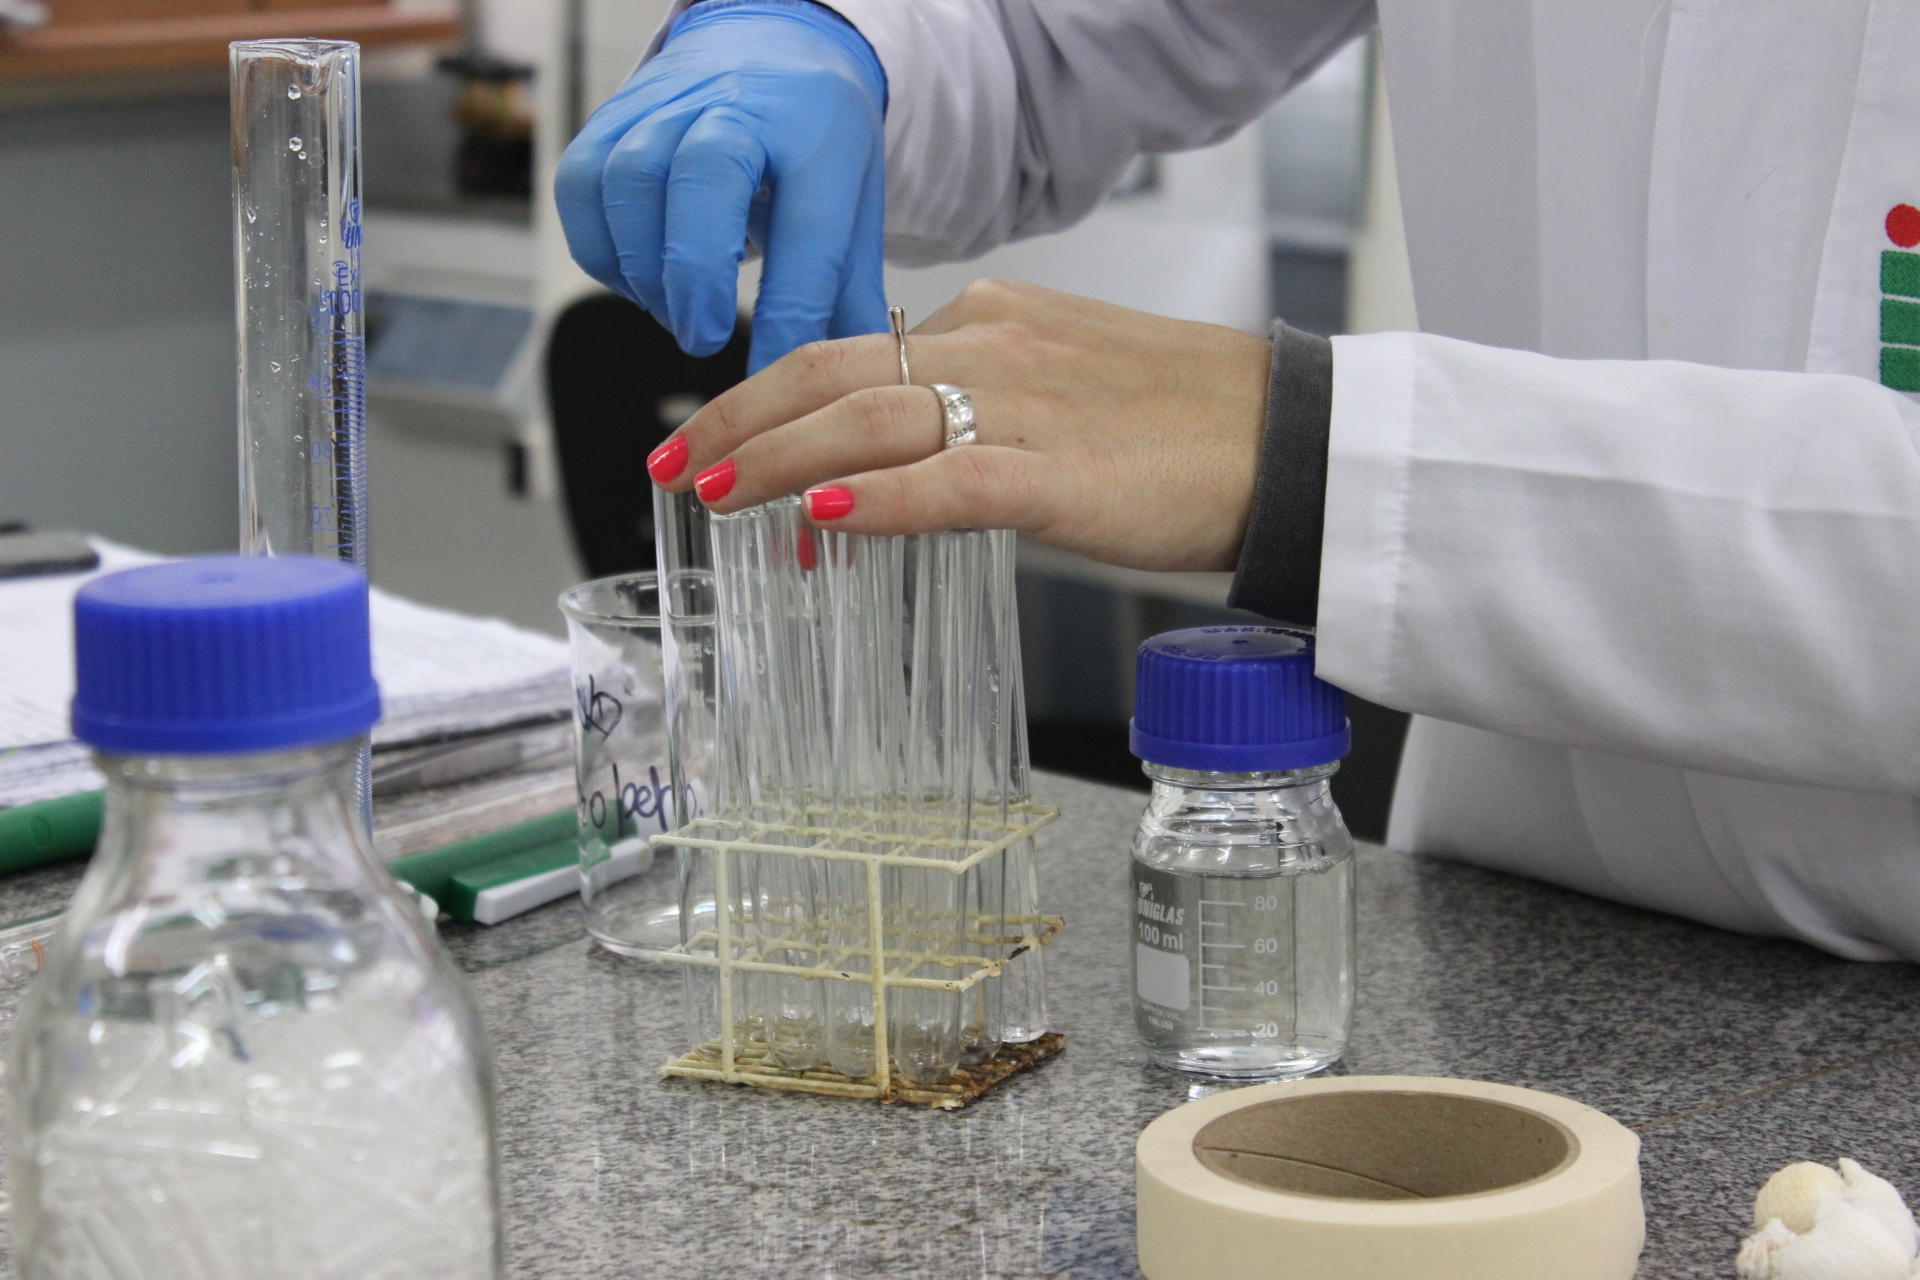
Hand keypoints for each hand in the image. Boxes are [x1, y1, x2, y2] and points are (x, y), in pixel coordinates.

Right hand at [552, 0, 887, 372]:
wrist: (769, 46)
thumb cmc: (811, 138)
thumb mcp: (853, 205)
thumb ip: (849, 296)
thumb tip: (849, 386)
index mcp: (816, 132)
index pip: (807, 232)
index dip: (786, 317)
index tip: (772, 377)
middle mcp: (738, 106)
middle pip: (705, 181)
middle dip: (696, 277)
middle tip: (704, 336)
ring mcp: (667, 104)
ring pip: (630, 184)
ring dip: (645, 270)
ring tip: (678, 310)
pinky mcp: (611, 116)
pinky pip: (581, 188)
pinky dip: (602, 249)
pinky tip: (640, 276)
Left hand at [647, 281, 1273, 571]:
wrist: (1290, 440)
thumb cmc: (1187, 427)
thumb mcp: (1064, 386)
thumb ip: (979, 406)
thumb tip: (896, 459)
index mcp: (994, 321)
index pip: (850, 348)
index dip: (766, 394)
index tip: (712, 433)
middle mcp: (994, 344)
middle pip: (833, 371)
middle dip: (738, 419)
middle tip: (672, 461)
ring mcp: (1026, 405)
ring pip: (869, 419)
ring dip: (778, 458)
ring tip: (715, 494)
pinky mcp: (1061, 472)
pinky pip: (949, 481)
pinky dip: (877, 499)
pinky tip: (821, 520)